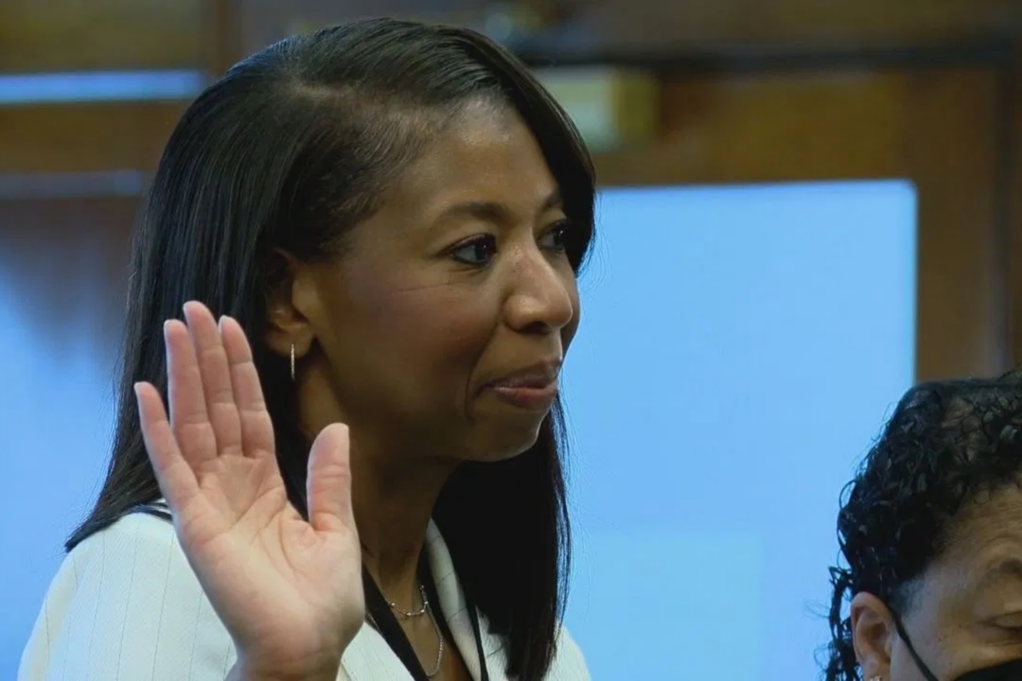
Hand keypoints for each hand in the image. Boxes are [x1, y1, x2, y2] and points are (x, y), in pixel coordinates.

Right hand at [134, 301, 363, 677]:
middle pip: (218, 409)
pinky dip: (157, 429)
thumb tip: (336, 426)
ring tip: (176, 330)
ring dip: (184, 376)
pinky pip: (172, 465)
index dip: (243, 373)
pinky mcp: (194, 519)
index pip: (251, 416)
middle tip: (197, 310)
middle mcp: (234, 484)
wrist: (307, 643)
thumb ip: (329, 477)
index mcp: (268, 485)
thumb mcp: (336, 527)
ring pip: (194, 424)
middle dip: (208, 359)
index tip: (236, 329)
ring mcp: (211, 499)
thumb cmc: (321, 598)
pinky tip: (146, 391)